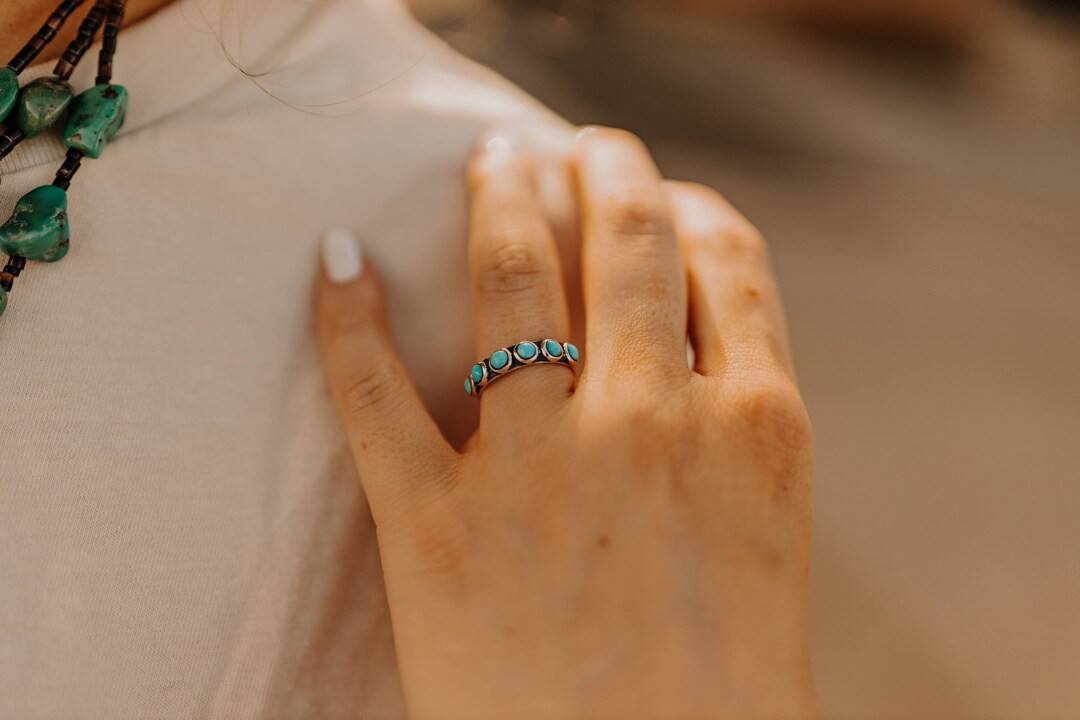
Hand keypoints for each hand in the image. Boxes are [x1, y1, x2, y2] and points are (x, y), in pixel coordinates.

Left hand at [315, 128, 819, 719]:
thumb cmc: (727, 692)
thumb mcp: (771, 536)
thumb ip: (738, 428)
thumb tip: (696, 341)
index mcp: (757, 429)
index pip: (726, 258)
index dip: (688, 206)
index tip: (657, 190)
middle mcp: (653, 423)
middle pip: (625, 237)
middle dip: (601, 168)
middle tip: (574, 146)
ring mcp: (542, 470)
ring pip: (511, 275)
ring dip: (498, 194)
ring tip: (488, 160)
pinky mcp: (437, 530)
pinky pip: (372, 390)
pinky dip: (343, 313)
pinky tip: (335, 258)